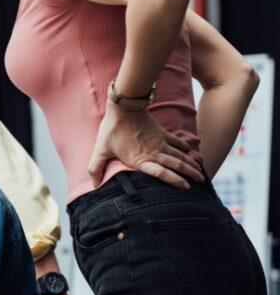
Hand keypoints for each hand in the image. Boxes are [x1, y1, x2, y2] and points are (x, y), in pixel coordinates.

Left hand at [88, 103, 204, 189]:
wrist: (124, 107)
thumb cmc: (112, 129)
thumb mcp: (100, 149)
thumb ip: (95, 167)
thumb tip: (93, 184)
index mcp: (140, 160)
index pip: (161, 173)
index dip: (174, 181)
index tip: (186, 188)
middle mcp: (154, 153)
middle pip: (176, 166)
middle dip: (190, 175)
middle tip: (201, 183)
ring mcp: (160, 142)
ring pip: (180, 156)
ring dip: (192, 165)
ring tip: (201, 174)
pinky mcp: (162, 133)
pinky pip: (178, 143)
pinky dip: (187, 149)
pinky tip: (193, 154)